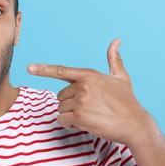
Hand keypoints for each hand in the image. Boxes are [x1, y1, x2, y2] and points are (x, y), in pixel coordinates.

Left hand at [27, 39, 150, 145]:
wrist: (135, 124)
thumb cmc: (127, 101)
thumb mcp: (121, 77)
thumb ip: (114, 60)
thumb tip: (116, 41)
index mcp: (88, 75)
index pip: (61, 71)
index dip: (43, 69)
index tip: (29, 68)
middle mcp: (82, 85)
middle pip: (60, 96)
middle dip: (71, 104)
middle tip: (89, 108)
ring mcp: (81, 100)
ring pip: (61, 109)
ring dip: (70, 115)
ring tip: (90, 115)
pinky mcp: (79, 115)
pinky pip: (62, 120)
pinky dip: (69, 124)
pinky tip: (84, 124)